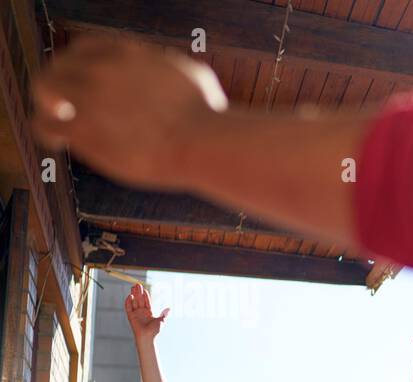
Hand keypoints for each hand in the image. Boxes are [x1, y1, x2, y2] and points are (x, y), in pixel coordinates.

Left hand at [32, 35, 227, 190]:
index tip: (85, 80)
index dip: (80, 64)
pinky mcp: (83, 128)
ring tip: (58, 118)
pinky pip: (45, 124)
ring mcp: (88, 96)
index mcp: (125, 52)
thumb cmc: (207, 116)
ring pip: (44, 89)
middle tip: (65, 103)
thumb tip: (177, 73)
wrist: (201, 142)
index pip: (84, 47)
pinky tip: (57, 142)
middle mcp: (100, 69)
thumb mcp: (193, 75)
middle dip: (61, 83)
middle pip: (60, 65)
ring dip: (47, 104)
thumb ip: (170, 69)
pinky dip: (45, 130)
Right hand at [124, 283, 168, 341]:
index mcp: (149, 312)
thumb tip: (169, 308)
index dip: (145, 295)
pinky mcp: (131, 316)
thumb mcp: (161, 321)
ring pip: (134, 301)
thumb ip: (164, 314)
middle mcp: (141, 312)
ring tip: (133, 287)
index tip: (145, 289)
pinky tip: (130, 296)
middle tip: (137, 284)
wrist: (147, 337)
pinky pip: (128, 307)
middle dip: (138, 292)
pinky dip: (128, 302)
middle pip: (140, 299)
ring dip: (133, 294)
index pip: (146, 301)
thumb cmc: (154, 331)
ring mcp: (136, 314)